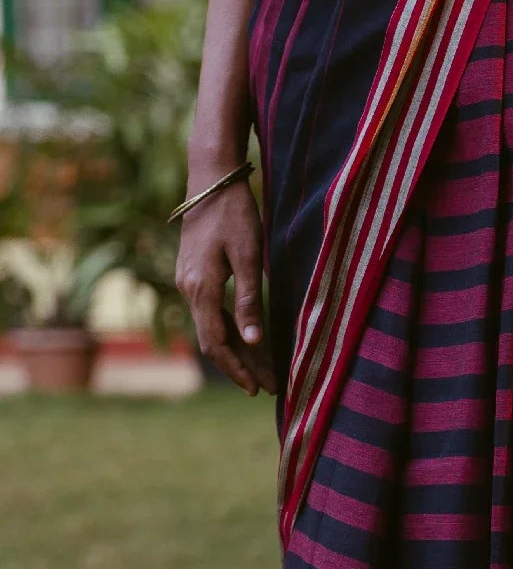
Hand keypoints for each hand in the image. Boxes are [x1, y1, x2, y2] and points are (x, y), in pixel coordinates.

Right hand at [174, 175, 276, 395]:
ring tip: (262, 368)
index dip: (238, 368)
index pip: (217, 343)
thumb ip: (248, 299)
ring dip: (236, 349)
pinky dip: (228, 329)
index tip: (259, 388)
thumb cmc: (234, 214)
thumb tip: (253, 341)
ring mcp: (188, 281)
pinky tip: (245, 337)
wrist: (210, 180)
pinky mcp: (194, 273)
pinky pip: (210, 311)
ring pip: (211, 327)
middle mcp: (188, 290)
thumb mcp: (248, 255)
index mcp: (200, 289)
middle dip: (241, 365)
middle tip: (268, 386)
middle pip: (214, 340)